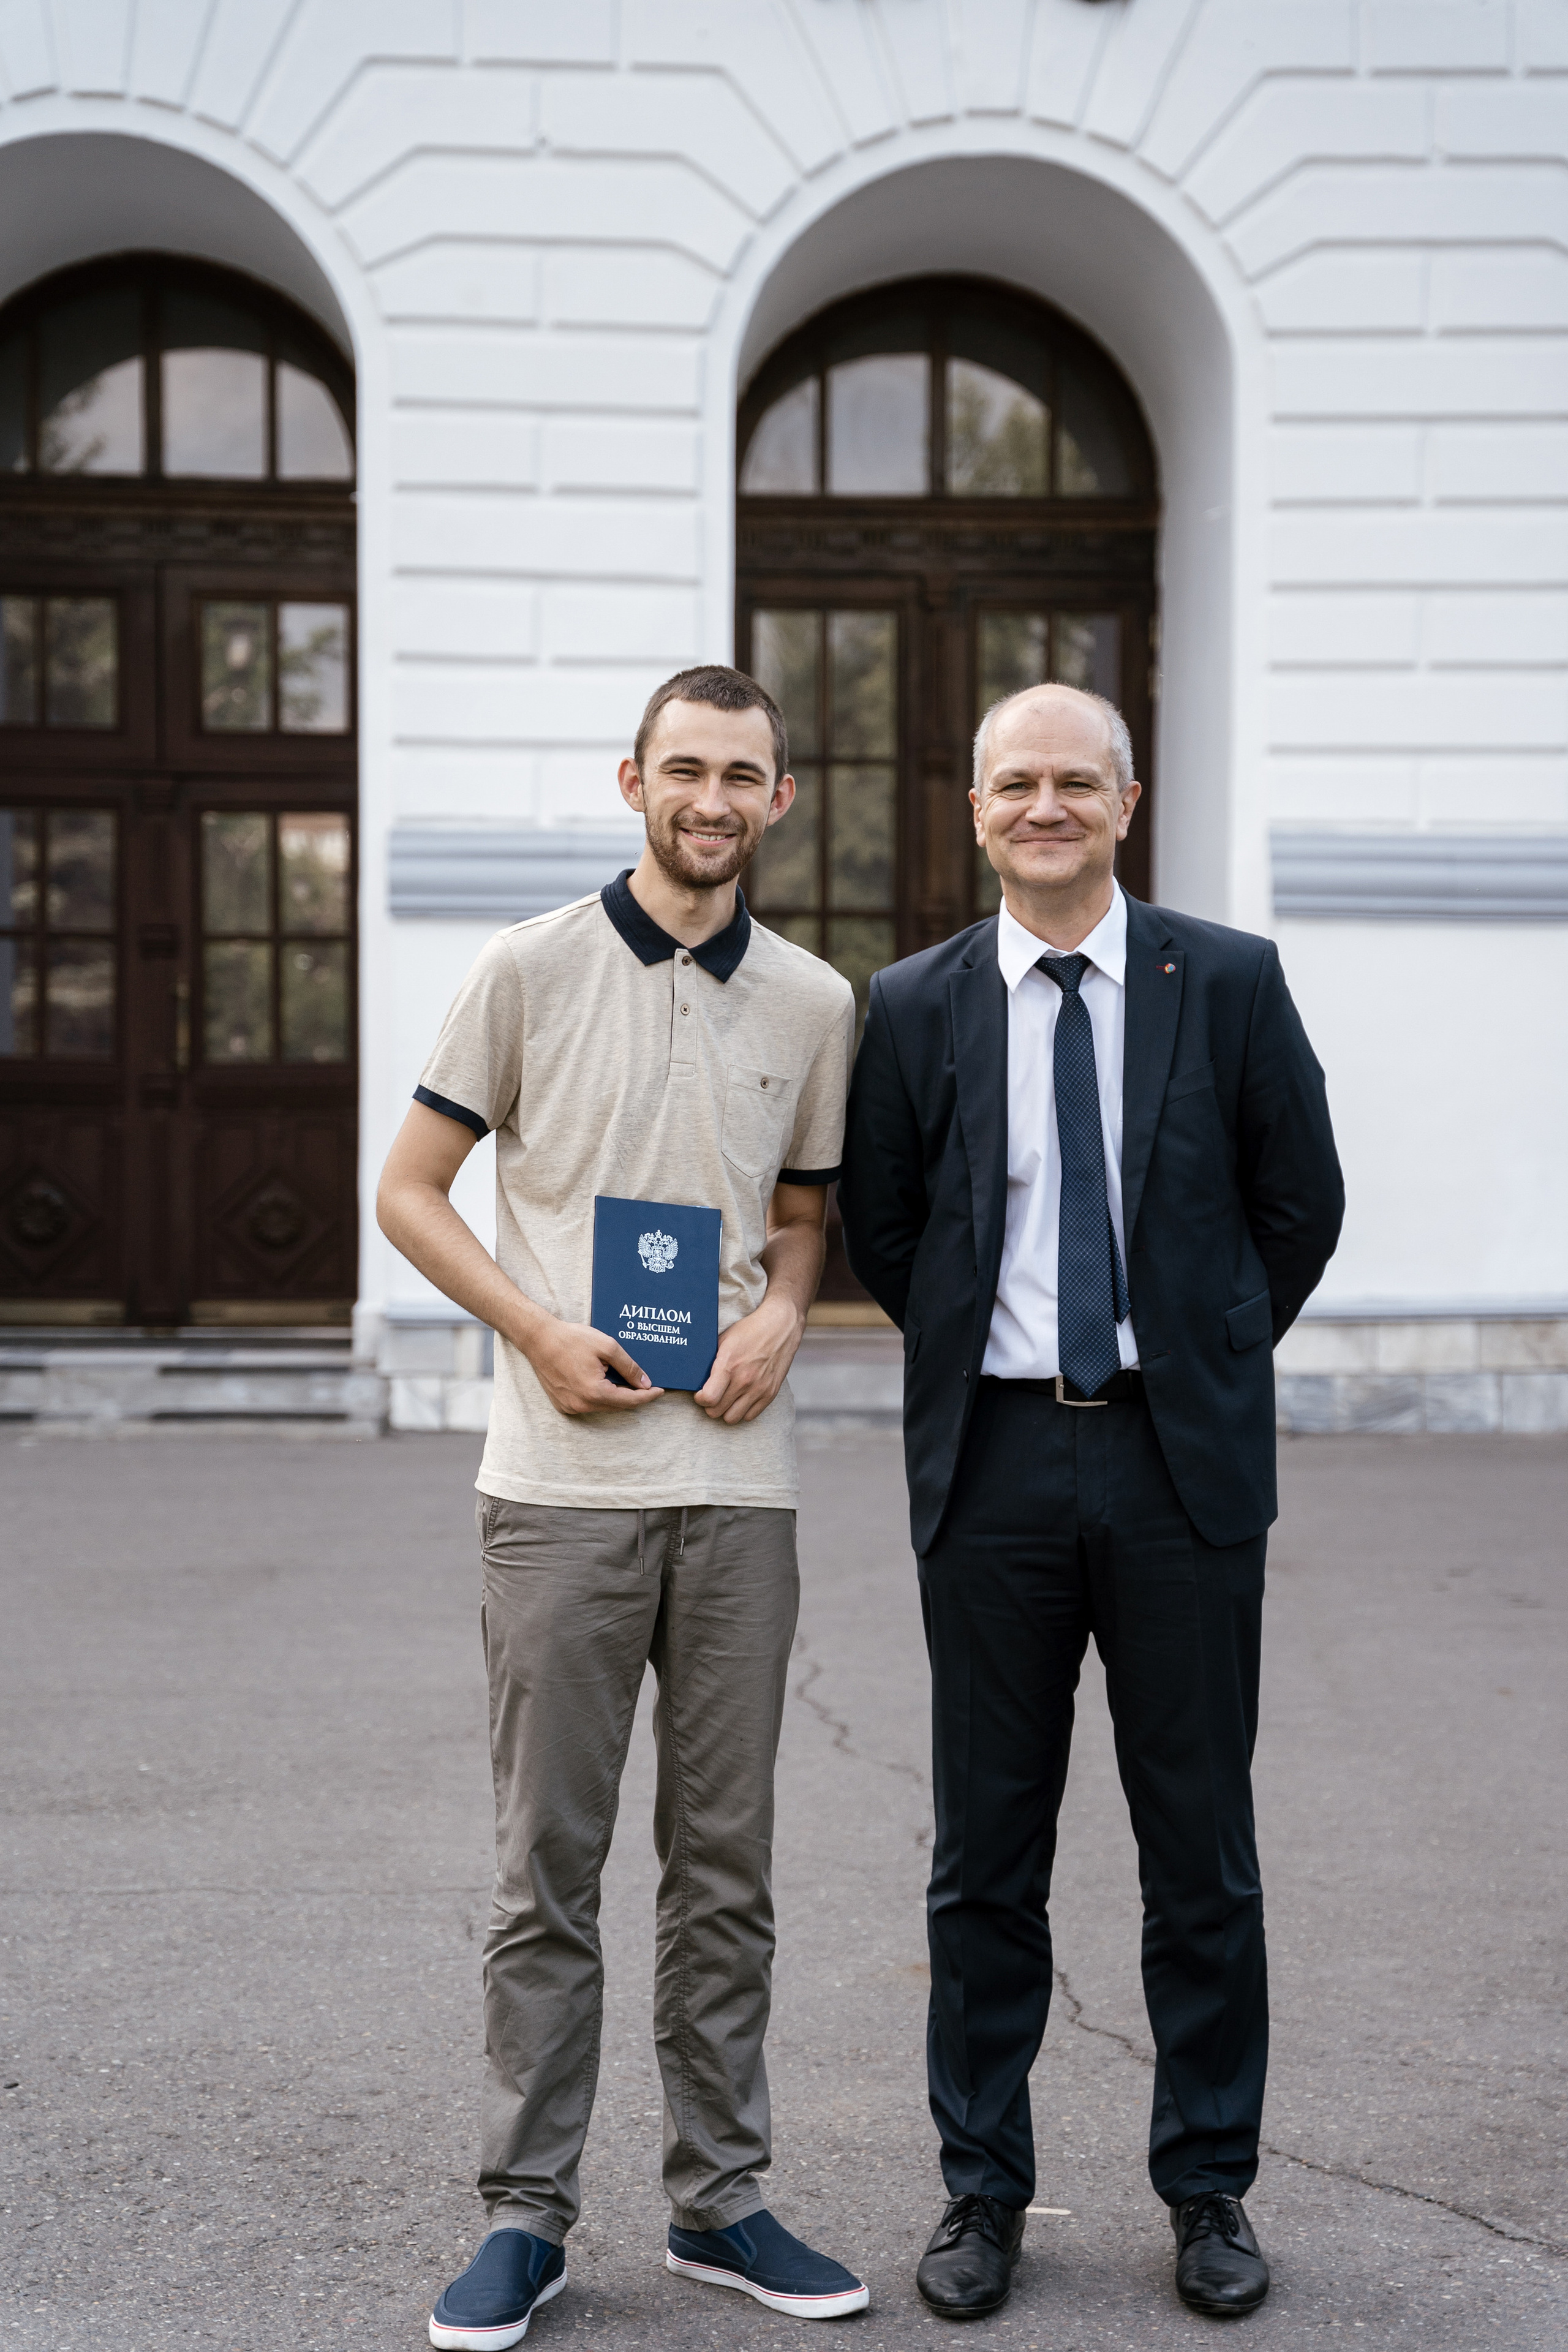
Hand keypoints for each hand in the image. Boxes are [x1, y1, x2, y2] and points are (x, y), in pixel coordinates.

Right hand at [520, 1316, 664, 1416]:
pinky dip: (600, 1396)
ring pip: (603, 1406)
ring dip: (616, 1395)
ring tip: (625, 1379)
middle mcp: (582, 1405)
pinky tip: (603, 1381)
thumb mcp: (607, 1347)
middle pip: (617, 1406)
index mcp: (595, 1392)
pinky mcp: (562, 1405)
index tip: (660, 1390)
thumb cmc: (571, 1339)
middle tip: (645, 1383)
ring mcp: (570, 1407)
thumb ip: (628, 1367)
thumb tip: (644, 1383)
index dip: (648, 1396)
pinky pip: (588, 1404)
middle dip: (633, 1395)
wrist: (538, 1339)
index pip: (630, 1401)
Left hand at [694, 1293, 804, 1424]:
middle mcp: (744, 1380)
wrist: (780, 1326)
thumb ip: (711, 1361)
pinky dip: (742, 1411)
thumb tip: (695, 1375)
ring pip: (732, 1418)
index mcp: (729, 1365)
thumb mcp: (724, 1340)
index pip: (709, 1398)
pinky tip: (740, 1398)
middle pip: (716, 1411)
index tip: (700, 1393)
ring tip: (726, 1399)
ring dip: (725, 1411)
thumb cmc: (749, 1331)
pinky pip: (750, 1416)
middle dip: (710, 1405)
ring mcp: (758, 1388)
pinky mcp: (770, 1393)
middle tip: (712, 1395)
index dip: (700, 1398)